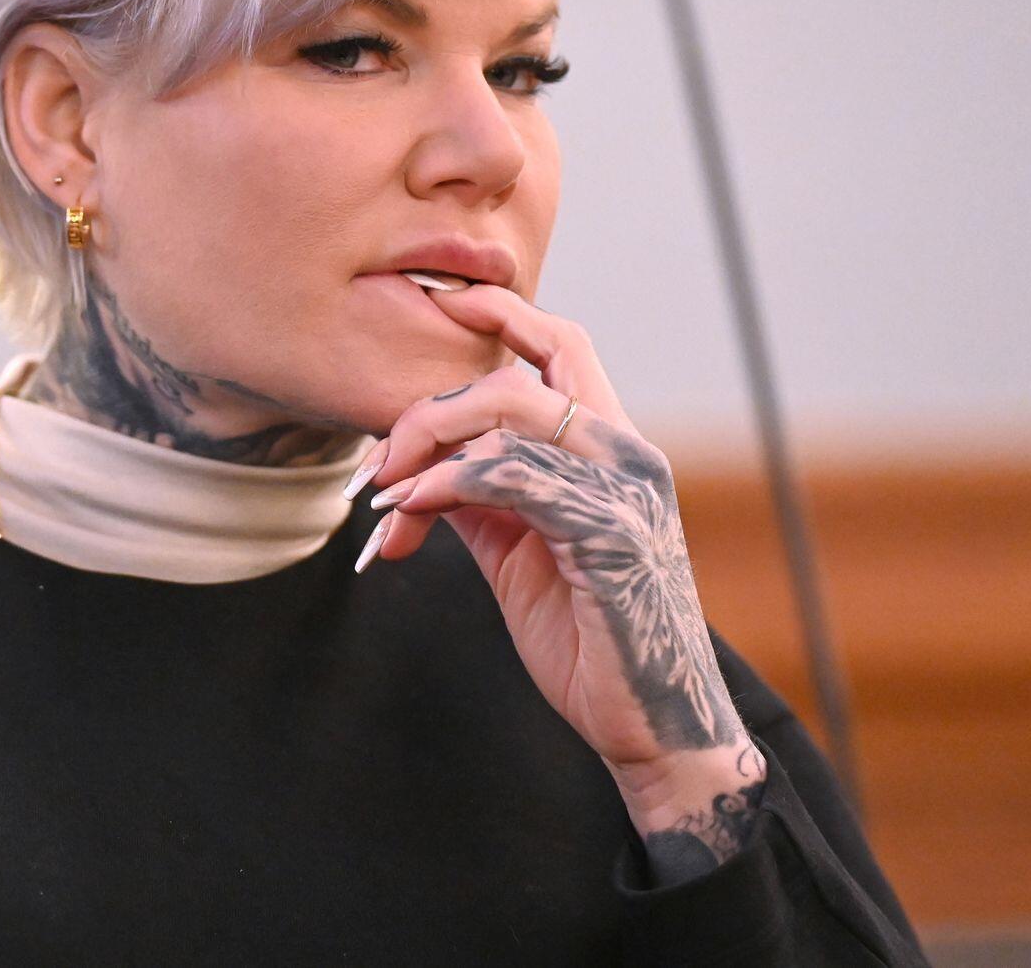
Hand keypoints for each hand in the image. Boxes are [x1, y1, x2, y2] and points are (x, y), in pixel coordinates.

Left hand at [351, 283, 750, 788]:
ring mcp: (623, 489)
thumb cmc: (591, 642)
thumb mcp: (520, 554)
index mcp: (613, 449)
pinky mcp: (608, 532)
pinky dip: (444, 486)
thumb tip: (418, 467)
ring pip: (507, 411)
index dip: (503, 313)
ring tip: (384, 498)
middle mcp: (627, 453)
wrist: (653, 728)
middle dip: (430, 407)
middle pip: (519, 372)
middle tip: (377, 466)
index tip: (439, 303)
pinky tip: (408, 515)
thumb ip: (483, 498)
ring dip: (425, 445)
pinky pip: (509, 475)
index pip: (563, 345)